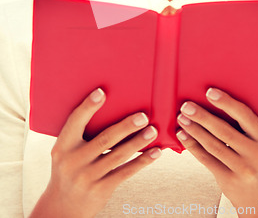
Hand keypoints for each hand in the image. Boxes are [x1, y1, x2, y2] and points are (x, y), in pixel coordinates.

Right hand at [29, 88, 160, 217]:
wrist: (62, 208)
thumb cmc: (69, 169)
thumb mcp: (65, 152)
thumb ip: (80, 134)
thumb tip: (111, 107)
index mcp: (63, 147)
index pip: (75, 122)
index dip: (88, 107)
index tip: (102, 92)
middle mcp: (74, 161)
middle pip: (104, 139)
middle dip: (126, 127)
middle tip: (143, 116)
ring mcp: (88, 177)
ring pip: (118, 155)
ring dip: (138, 142)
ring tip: (153, 130)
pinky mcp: (101, 190)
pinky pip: (125, 172)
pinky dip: (142, 161)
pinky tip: (155, 152)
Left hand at [176, 88, 257, 215]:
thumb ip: (245, 126)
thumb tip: (213, 100)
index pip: (245, 116)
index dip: (226, 103)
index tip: (210, 92)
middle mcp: (256, 154)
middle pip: (224, 131)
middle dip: (203, 117)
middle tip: (186, 105)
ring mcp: (243, 169)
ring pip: (213, 146)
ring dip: (194, 130)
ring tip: (181, 118)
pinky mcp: (229, 181)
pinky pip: (207, 160)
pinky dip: (192, 145)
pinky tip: (182, 135)